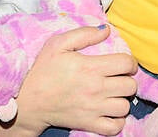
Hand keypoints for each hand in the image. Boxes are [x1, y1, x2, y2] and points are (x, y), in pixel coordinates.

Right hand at [1, 25, 137, 135]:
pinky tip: (110, 111)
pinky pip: (115, 127)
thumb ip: (84, 34)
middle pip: (130, 85)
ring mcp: (94, 109)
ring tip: (113, 94)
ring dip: (122, 99)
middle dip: (127, 79)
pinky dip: (117, 120)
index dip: (129, 61)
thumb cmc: (43, 71)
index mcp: (90, 67)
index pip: (126, 63)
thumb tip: (107, 30)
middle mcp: (96, 89)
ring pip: (125, 106)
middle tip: (117, 78)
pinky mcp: (89, 124)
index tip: (122, 63)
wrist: (27, 102)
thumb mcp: (57, 44)